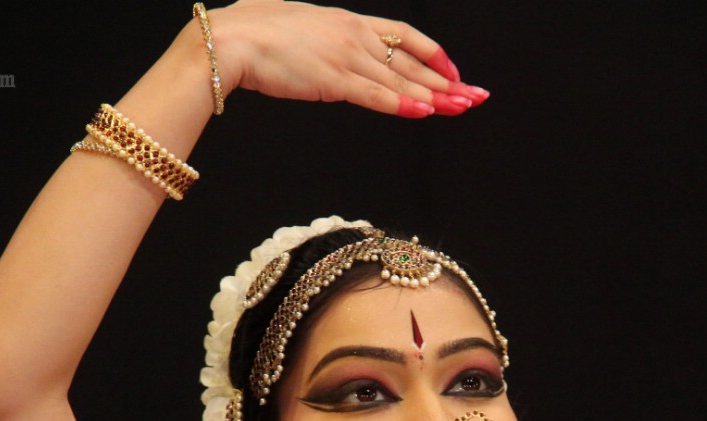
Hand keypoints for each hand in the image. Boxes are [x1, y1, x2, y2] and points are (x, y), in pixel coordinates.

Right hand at [207, 1, 488, 116]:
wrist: (229, 39)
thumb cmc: (252, 32)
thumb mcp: (299, 28)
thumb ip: (321, 40)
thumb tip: (323, 51)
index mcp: (348, 20)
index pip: (405, 35)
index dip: (434, 54)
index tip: (453, 72)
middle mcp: (354, 35)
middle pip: (413, 62)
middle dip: (449, 82)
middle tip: (477, 97)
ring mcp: (346, 57)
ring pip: (402, 80)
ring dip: (437, 97)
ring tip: (464, 109)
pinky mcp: (334, 79)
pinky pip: (378, 95)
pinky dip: (404, 104)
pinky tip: (426, 112)